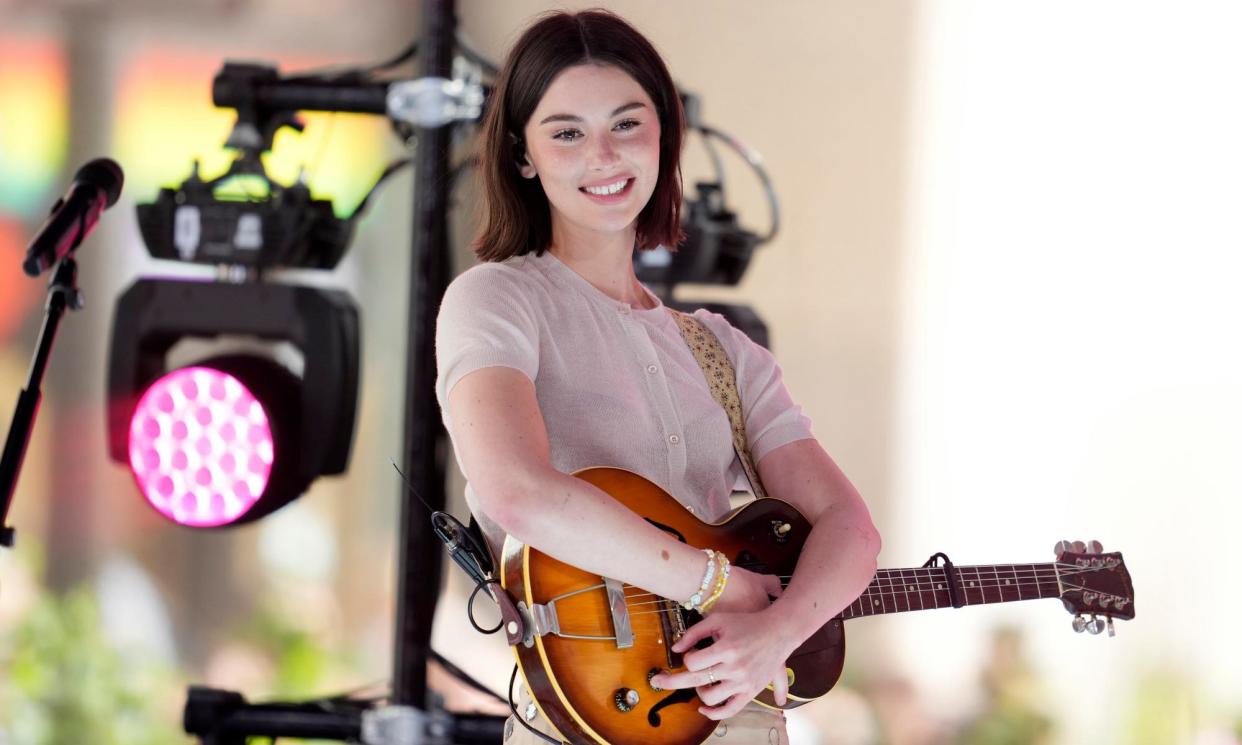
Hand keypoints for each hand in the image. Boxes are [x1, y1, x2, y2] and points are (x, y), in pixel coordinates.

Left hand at [650, 573, 794, 720]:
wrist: (779, 631)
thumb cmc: (746, 623)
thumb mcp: (719, 619)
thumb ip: (694, 632)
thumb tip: (675, 648)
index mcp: (726, 648)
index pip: (693, 662)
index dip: (687, 657)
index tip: (691, 652)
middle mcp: (734, 667)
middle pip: (695, 681)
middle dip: (671, 681)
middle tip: (656, 680)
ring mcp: (743, 682)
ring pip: (710, 697)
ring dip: (698, 690)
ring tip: (700, 681)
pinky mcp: (751, 691)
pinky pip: (730, 710)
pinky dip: (714, 713)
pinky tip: (703, 708)